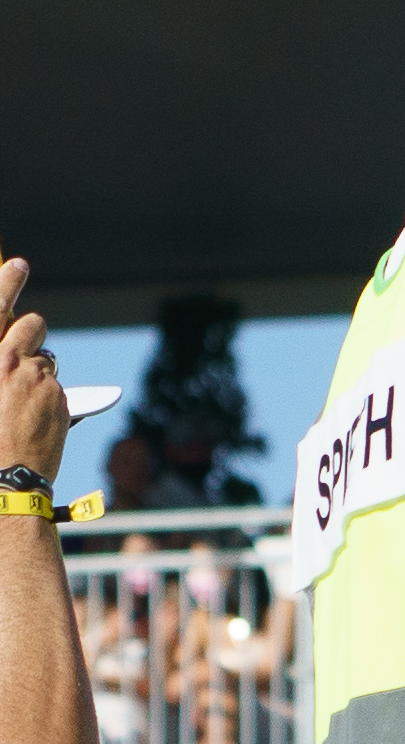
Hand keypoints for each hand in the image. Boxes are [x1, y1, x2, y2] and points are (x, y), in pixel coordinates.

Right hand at [0, 260, 67, 481]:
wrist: (1, 479)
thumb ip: (1, 368)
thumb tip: (13, 354)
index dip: (6, 283)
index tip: (18, 264)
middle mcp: (6, 362)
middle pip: (32, 326)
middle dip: (31, 332)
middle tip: (23, 352)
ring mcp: (36, 379)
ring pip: (46, 362)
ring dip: (38, 375)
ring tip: (19, 406)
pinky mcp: (60, 397)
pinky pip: (57, 388)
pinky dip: (50, 400)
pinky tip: (34, 423)